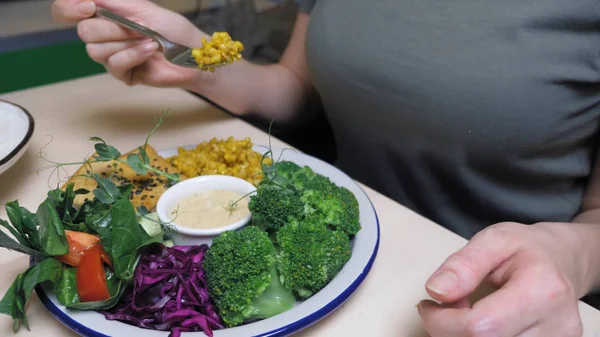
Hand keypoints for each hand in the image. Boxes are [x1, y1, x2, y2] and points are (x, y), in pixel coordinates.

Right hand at [52, 0, 205, 86]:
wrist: (193, 54)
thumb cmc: (173, 29)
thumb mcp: (142, 7)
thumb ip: (112, 1)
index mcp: (105, 14)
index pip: (66, 10)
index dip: (68, 8)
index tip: (88, 7)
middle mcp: (104, 35)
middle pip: (84, 31)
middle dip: (113, 28)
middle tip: (137, 28)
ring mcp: (112, 55)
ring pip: (96, 51)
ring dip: (127, 43)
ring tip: (149, 40)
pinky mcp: (123, 74)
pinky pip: (113, 65)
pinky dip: (133, 55)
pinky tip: (150, 51)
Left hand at [419, 222, 586, 336]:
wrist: (561, 260)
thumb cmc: (526, 248)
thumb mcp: (492, 240)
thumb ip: (463, 264)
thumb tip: (437, 290)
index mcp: (542, 290)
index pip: (480, 327)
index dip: (442, 322)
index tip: (429, 305)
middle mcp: (557, 325)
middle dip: (451, 329)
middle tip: (450, 304)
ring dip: (467, 336)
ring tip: (469, 311)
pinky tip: (484, 325)